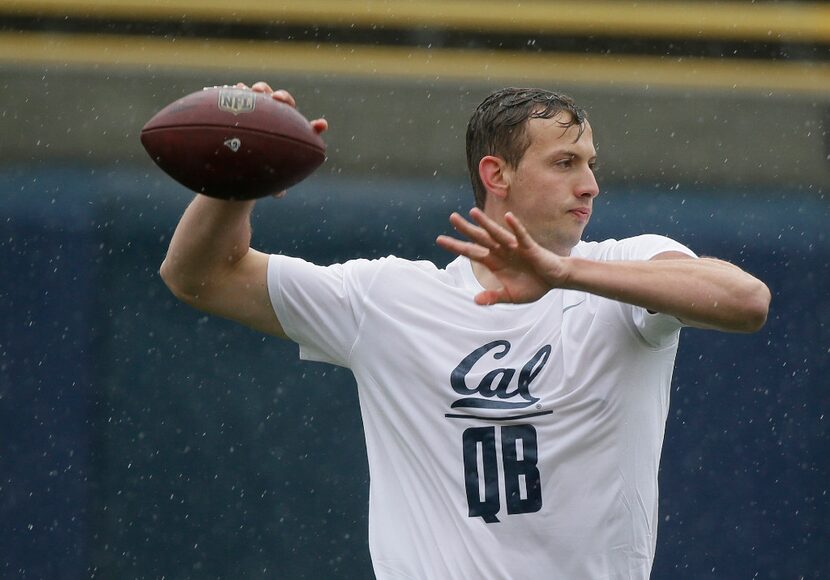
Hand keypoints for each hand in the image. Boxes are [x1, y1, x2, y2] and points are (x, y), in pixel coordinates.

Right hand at [237, 81, 328, 197]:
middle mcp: (276, 116)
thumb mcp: (268, 176)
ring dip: (261, 90)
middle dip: (283, 98)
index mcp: (289, 133)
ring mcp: (259, 107)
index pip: (306, 128)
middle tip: (277, 100)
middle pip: (284, 102)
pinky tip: (234, 90)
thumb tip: (279, 195)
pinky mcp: (241, 103)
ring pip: (263, 93)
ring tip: (255, 91)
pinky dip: (239, 91)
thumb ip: (276, 184)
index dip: (316, 127)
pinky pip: (241, 94)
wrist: (239, 156)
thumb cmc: (259, 168)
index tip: (322, 126)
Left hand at [436, 208, 570, 304]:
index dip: (456, 246)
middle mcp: (501, 251)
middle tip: (452, 217)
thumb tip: (475, 301)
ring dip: (486, 223)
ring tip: (473, 212)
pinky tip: (508, 217)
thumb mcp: (511, 296)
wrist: (555, 281)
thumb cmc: (533, 285)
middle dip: (466, 229)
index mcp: (494, 262)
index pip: (471, 252)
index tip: (439, 240)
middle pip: (480, 238)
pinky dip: (515, 227)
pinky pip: (521, 236)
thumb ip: (494, 297)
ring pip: (497, 233)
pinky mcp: (530, 247)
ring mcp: (515, 247)